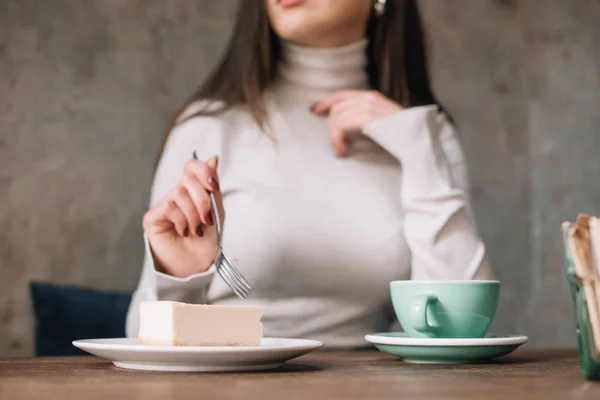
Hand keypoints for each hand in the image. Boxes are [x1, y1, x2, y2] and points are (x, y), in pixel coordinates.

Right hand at [143, 157, 224, 277]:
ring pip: (180, 193)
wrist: (197, 266)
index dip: (203, 171)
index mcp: (192, 191)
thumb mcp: (216, 212)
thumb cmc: (207, 242)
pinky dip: (182, 220)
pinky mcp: (152, 217)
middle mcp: (176, 195)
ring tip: (195, 230)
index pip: (192, 167)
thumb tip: (213, 157)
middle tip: (207, 220)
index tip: (214, 187)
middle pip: (188, 178)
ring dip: (194, 215)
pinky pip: (170, 206)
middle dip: (203, 200)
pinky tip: (183, 232)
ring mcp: (163, 205)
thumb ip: (213, 187)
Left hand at [312, 90, 402, 156]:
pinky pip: (341, 125)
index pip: (342, 94)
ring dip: (334, 136)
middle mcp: (369, 98)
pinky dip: (337, 138)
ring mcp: (368, 106)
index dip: (327, 102)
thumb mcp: (383, 122)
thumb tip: (349, 125)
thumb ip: (368, 118)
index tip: (316, 110)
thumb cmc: (403, 136)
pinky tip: (344, 149)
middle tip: (338, 146)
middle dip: (331, 128)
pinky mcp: (367, 118)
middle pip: (337, 108)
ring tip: (342, 150)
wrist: (418, 140)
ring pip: (336, 117)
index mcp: (373, 97)